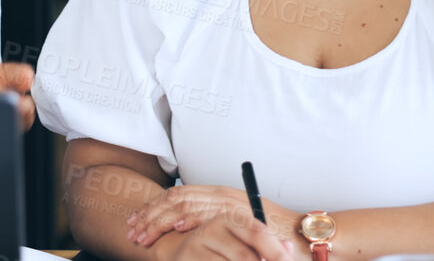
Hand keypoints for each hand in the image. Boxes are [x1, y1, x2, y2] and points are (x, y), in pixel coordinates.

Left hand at [130, 184, 299, 255]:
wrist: (302, 238)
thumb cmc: (268, 237)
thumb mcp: (233, 226)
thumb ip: (210, 222)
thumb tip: (179, 227)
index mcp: (216, 196)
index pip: (177, 195)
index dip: (153, 207)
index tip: (135, 221)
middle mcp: (221, 195)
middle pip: (175, 198)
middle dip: (150, 214)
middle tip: (132, 230)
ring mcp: (230, 204)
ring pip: (186, 205)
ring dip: (161, 220)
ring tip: (144, 235)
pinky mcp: (241, 216)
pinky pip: (210, 214)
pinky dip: (190, 219)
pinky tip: (175, 229)